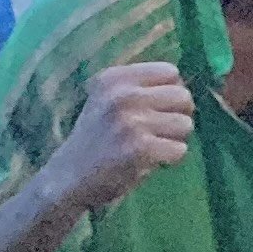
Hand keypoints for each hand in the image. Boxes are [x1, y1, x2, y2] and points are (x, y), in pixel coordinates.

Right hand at [45, 63, 194, 213]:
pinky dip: (169, 160)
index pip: (170, 72)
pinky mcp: (140, 148)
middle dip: (177, 116)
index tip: (153, 110)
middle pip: (183, 97)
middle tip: (153, 132)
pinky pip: (180, 150)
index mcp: (114, 79)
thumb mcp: (108, 100)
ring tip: (147, 147)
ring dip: (173, 140)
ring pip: (186, 124)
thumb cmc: (97, 138)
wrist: (67, 179)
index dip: (169, 93)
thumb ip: (141, 87)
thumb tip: (185, 86)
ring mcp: (131, 122)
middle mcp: (121, 95)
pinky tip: (145, 162)